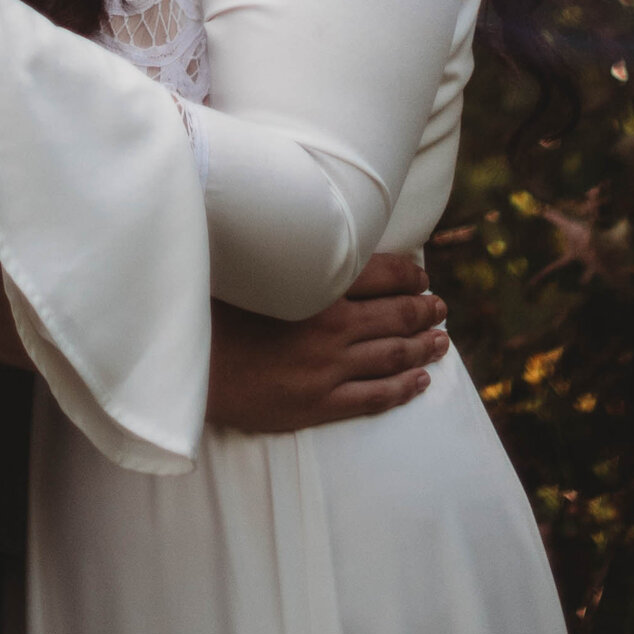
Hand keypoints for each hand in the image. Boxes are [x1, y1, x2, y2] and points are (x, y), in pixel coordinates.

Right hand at [206, 250, 448, 437]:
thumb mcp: (251, 265)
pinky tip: (419, 382)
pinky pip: (374, 397)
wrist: (192, 365)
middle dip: (424, 311)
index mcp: (317, 286)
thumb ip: (286, 252)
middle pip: (395, 315)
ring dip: (423, 347)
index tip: (422, 277)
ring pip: (392, 356)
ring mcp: (329, 368)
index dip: (408, 276)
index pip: (380, 274)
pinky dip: (402, 388)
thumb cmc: (214, 306)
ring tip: (441, 342)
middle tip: (441, 308)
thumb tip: (309, 230)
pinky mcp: (319, 403)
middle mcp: (332, 325)